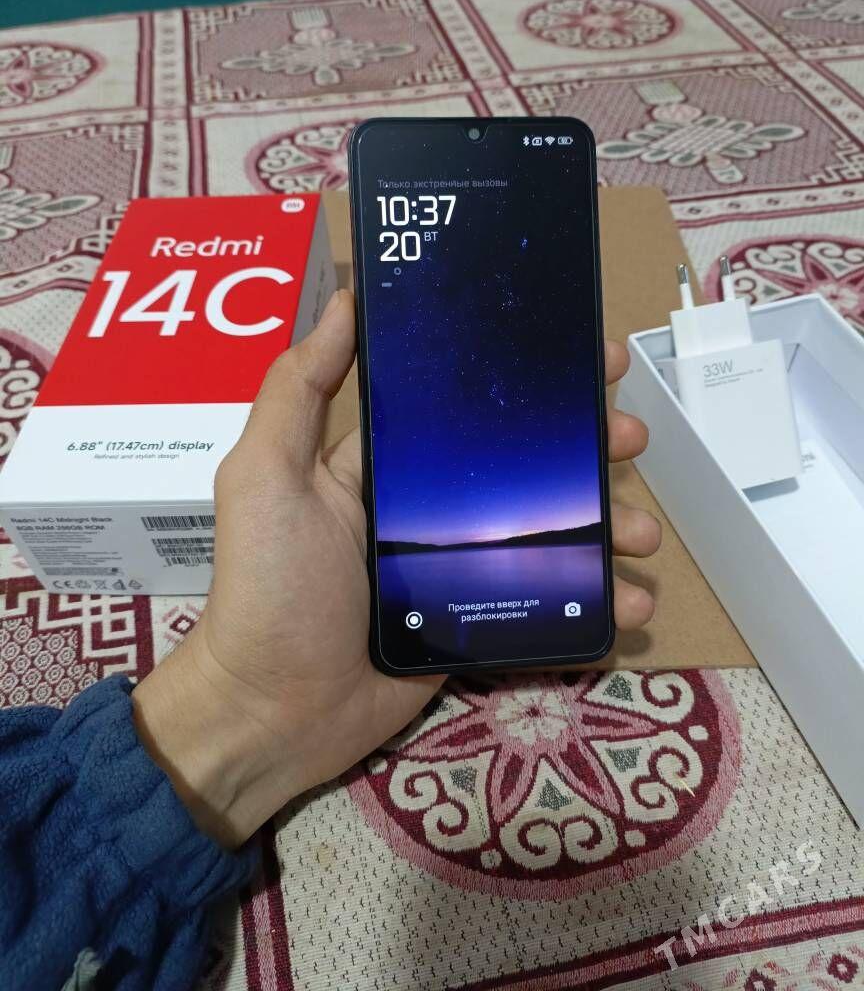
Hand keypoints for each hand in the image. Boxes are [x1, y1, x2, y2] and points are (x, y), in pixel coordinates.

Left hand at [133, 290, 659, 848]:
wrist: (275, 712)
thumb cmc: (271, 586)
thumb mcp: (267, 474)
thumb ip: (298, 390)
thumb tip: (343, 302)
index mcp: (388, 463)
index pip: (468, 404)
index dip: (525, 377)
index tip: (586, 356)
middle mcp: (430, 507)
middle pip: (525, 463)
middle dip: (587, 444)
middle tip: (633, 435)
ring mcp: (460, 568)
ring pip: (550, 532)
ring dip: (606, 523)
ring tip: (642, 533)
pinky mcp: (478, 624)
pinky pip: (547, 603)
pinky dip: (595, 602)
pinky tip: (632, 602)